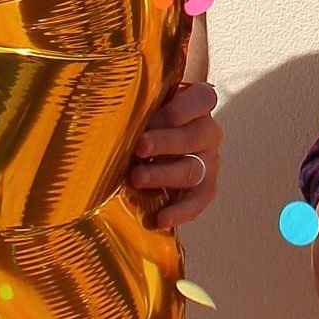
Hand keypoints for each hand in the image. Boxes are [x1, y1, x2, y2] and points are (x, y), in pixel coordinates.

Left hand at [129, 81, 221, 228]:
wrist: (155, 151)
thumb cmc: (148, 122)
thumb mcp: (146, 108)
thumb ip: (138, 106)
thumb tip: (110, 112)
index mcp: (198, 104)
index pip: (203, 99)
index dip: (183, 108)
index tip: (158, 118)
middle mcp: (208, 132)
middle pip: (194, 136)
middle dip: (164, 142)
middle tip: (139, 148)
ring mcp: (209, 161)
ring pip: (193, 169)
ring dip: (164, 175)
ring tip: (137, 178)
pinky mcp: (205, 188)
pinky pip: (198, 201)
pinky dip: (179, 212)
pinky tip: (159, 219)